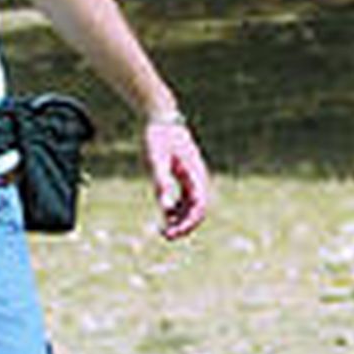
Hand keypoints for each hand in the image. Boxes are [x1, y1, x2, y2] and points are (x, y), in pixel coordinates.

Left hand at [143, 121, 209, 239]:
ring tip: (163, 230)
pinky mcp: (185, 176)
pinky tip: (165, 216)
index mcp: (194, 174)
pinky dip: (177, 210)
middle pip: (198, 210)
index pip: (198, 207)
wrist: (161, 117)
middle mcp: (198, 177)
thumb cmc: (157, 136)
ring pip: (193, 206)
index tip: (172, 233)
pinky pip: (186, 199)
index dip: (187, 224)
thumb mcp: (155, 159)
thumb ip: (161, 182)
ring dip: (181, 220)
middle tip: (165, 236)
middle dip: (184, 225)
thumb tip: (164, 207)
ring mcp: (192, 177)